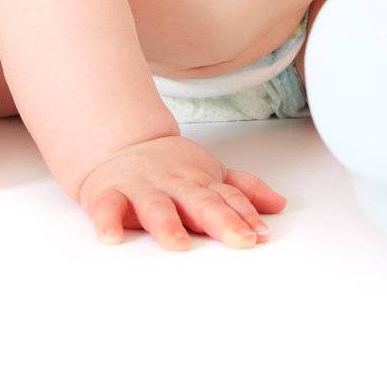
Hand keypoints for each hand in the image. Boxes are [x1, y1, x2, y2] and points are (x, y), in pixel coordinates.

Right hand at [76, 133, 286, 249]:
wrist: (118, 142)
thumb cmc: (169, 167)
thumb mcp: (209, 174)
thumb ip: (242, 190)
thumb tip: (279, 204)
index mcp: (199, 182)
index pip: (227, 198)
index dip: (245, 215)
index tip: (261, 235)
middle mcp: (174, 184)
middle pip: (201, 203)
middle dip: (222, 221)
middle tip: (241, 240)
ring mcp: (141, 189)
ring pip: (156, 207)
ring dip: (168, 225)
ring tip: (180, 244)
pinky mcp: (108, 194)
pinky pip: (107, 209)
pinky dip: (107, 222)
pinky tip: (111, 238)